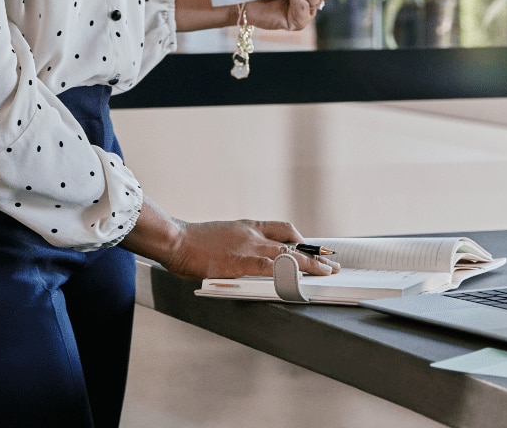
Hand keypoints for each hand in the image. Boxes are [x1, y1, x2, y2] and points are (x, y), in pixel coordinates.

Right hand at [162, 218, 338, 280]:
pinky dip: (286, 272)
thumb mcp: (223, 235)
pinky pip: (269, 267)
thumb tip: (251, 258)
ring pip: (287, 254)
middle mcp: (253, 234)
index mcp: (249, 227)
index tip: (315, 248)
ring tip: (324, 273)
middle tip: (330, 263)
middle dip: (313, 253)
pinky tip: (297, 279)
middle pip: (292, 241)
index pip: (284, 228)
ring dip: (309, 264)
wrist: (176, 240)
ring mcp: (248, 247)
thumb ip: (239, 244)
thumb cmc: (194, 242)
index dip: (302, 239)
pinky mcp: (239, 262)